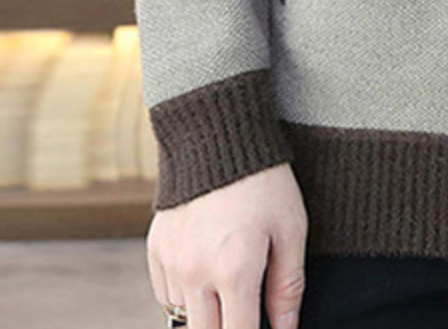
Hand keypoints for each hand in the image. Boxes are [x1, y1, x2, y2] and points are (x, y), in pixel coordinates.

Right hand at [147, 162, 306, 328]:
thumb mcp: (291, 229)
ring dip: (206, 317)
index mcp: (236, 271)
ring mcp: (172, 263)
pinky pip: (166, 296)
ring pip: (183, 319)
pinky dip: (185, 298)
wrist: (218, 135)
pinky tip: (207, 278)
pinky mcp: (156, 250)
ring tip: (229, 293)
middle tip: (245, 312)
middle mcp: (197, 274)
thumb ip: (288, 286)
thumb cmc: (265, 181)